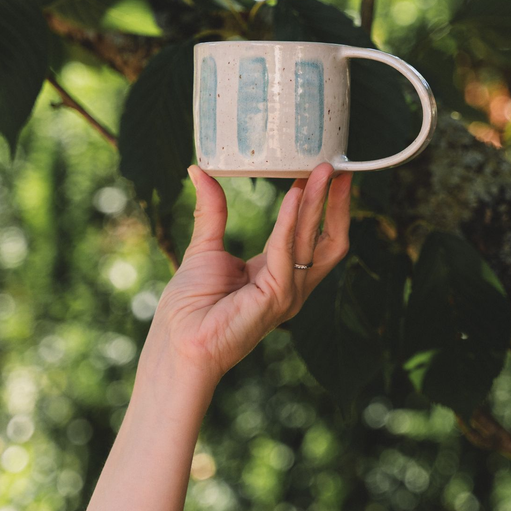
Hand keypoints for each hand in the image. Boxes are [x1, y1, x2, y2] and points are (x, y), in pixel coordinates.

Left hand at [137, 163, 351, 392]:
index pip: (314, 236)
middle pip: (327, 238)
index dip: (320, 204)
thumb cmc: (188, 307)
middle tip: (335, 166)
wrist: (175, 345)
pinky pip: (287, 253)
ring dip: (319, 204)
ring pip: (314, 242)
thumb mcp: (205, 248)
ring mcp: (288, 294)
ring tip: (321, 171)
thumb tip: (201, 171)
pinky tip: (293, 196)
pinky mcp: (275, 298)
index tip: (321, 170)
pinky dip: (292, 222)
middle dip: (334, 202)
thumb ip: (212, 211)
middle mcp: (292, 286)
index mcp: (279, 275)